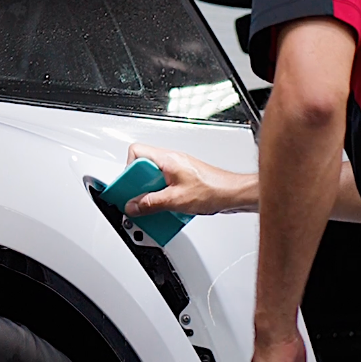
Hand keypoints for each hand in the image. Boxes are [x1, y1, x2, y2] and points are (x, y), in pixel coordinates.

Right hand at [123, 143, 257, 216]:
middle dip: (139, 187)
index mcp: (167, 159)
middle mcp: (172, 161)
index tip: (127, 187)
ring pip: (154, 180)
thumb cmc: (214, 189)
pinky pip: (165, 187)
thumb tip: (133, 206)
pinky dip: (163, 198)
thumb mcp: (176, 200)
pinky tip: (169, 209)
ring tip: (155, 207)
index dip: (128, 170)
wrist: (234, 194)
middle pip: (143, 168)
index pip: (136, 152)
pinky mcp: (183, 180)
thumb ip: (151, 203)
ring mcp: (178, 170)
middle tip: (140, 200)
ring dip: (152, 195)